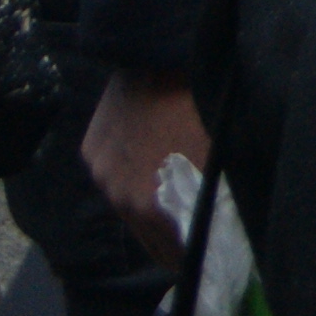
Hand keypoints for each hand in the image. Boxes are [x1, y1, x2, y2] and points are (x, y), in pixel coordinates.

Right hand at [83, 70, 210, 259]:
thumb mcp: (223, 157)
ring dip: (149, 205)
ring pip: (128, 206)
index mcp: (153, 206)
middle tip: (195, 233)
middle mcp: (119, 197)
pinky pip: (114, 176)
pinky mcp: (91, 150)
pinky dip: (131, 177)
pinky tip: (152, 162)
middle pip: (148, 235)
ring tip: (174, 195)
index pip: (173, 254)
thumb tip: (224, 225)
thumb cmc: (204, 105)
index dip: (193, 256)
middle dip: (172, 236)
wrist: (164, 56)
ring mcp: (101, 172)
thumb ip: (215, 199)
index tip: (209, 259)